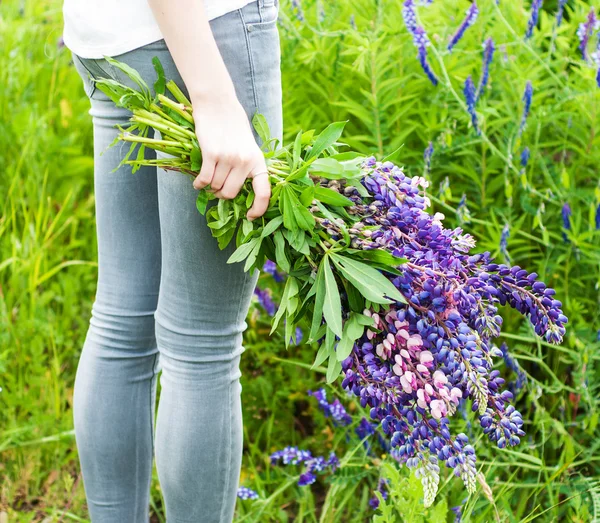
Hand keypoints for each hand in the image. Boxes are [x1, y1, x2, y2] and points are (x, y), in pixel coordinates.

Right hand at [191, 95, 270, 220]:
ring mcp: (228, 158)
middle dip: (222, 195)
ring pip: (215, 187)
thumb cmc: (233, 125)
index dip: (258, 209)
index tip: (250, 217)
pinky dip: (199, 185)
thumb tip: (238, 193)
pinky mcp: (211, 154)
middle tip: (217, 189)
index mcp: (258, 161)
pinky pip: (204, 180)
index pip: (263, 192)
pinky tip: (197, 183)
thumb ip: (247, 167)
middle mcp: (245, 161)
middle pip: (231, 193)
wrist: (218, 103)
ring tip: (208, 178)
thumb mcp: (248, 146)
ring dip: (210, 187)